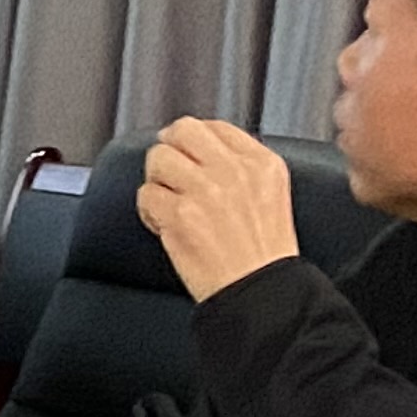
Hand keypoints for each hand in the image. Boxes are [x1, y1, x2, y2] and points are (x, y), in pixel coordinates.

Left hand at [138, 117, 300, 300]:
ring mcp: (205, 190)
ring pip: (158, 159)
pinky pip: (145, 195)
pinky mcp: (180, 214)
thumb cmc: (263, 254)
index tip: (188, 155)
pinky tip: (164, 224)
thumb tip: (203, 152)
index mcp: (261, 164)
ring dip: (156, 181)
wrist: (259, 289)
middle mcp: (234, 171)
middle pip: (182, 131)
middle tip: (168, 172)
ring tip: (169, 203)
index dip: (193, 141)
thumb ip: (242, 168)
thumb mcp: (270, 195)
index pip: (215, 127)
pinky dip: (148, 211)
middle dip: (169, 150)